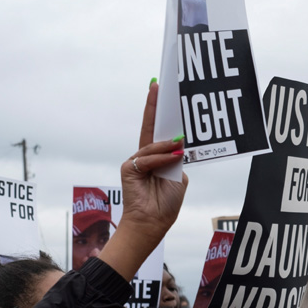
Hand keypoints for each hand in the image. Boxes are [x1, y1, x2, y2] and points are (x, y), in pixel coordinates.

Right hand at [99, 80, 188, 280]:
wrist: (153, 222)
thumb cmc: (167, 204)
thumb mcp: (178, 177)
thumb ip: (176, 160)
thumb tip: (177, 146)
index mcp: (158, 157)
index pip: (160, 131)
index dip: (161, 113)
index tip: (162, 91)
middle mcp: (145, 156)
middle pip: (150, 127)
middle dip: (154, 107)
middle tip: (158, 85)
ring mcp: (136, 161)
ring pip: (152, 145)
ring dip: (167, 146)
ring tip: (179, 145)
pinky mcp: (128, 167)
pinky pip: (147, 158)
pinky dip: (160, 159)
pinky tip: (171, 158)